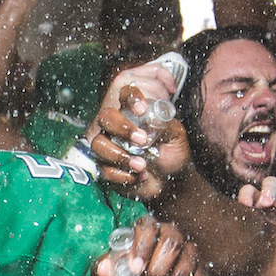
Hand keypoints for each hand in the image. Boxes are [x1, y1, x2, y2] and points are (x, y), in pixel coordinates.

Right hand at [89, 60, 189, 200]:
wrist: (171, 180)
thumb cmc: (172, 153)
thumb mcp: (177, 135)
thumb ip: (166, 124)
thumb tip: (155, 117)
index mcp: (134, 113)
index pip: (125, 94)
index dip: (131, 98)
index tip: (142, 109)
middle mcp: (118, 126)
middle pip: (106, 117)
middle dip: (122, 128)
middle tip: (142, 140)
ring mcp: (109, 146)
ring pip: (99, 144)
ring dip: (119, 155)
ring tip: (141, 165)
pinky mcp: (106, 167)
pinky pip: (104, 169)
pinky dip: (122, 175)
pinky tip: (139, 176)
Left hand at [101, 214, 206, 275]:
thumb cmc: (127, 273)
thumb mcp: (113, 271)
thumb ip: (104, 270)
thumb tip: (105, 270)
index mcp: (149, 229)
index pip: (148, 228)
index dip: (142, 246)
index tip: (134, 269)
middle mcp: (173, 236)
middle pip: (172, 245)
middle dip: (157, 271)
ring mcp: (190, 253)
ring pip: (185, 272)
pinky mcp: (201, 273)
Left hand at [238, 175, 275, 231]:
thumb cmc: (271, 238)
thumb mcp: (258, 234)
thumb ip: (248, 225)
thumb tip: (240, 218)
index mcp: (258, 202)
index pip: (249, 191)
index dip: (246, 195)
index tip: (247, 205)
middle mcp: (275, 196)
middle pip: (271, 183)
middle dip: (268, 191)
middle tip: (266, 203)